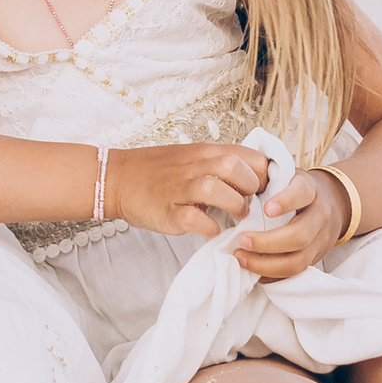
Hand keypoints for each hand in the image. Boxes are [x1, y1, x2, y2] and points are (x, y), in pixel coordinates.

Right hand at [111, 142, 271, 237]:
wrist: (118, 178)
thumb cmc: (160, 171)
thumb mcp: (193, 158)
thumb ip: (220, 165)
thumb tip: (255, 181)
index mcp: (205, 152)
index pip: (250, 155)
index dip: (263, 175)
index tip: (263, 190)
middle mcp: (195, 166)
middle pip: (235, 167)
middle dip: (251, 188)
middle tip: (250, 203)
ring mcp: (180, 188)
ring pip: (217, 189)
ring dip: (234, 206)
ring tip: (236, 217)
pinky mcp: (168, 212)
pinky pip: (195, 220)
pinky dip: (209, 228)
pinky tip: (211, 230)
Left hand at [232, 167, 349, 280]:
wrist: (333, 202)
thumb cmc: (297, 187)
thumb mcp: (285, 175)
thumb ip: (265, 178)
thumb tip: (235, 186)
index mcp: (310, 189)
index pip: (301, 194)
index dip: (285, 202)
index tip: (266, 209)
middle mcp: (319, 216)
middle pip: (299, 235)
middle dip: (267, 242)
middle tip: (241, 240)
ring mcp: (320, 240)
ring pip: (298, 260)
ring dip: (266, 264)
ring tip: (241, 257)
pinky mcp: (315, 259)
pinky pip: (294, 273)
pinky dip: (271, 274)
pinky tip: (252, 269)